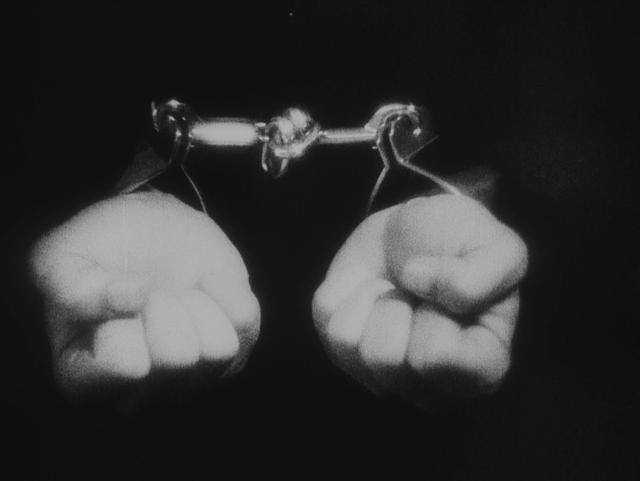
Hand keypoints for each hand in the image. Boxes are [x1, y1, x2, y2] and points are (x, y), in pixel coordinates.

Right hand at [30, 192, 259, 395]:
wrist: (148, 228)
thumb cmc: (100, 248)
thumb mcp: (62, 256)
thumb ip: (75, 287)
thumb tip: (132, 299)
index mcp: (85, 378)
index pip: (125, 364)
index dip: (127, 312)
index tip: (119, 289)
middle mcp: (140, 393)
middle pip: (178, 359)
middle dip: (166, 304)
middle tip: (152, 291)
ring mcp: (191, 379)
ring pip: (218, 349)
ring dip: (197, 302)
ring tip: (176, 293)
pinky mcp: (232, 354)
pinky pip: (245, 323)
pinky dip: (226, 289)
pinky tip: (202, 287)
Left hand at [312, 194, 526, 404]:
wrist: (417, 227)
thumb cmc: (463, 243)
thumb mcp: (500, 246)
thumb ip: (481, 273)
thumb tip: (417, 283)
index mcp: (481, 369)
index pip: (439, 361)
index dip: (437, 312)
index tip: (447, 295)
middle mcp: (431, 387)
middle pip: (388, 360)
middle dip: (402, 303)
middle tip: (420, 292)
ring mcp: (382, 375)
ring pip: (352, 345)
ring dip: (374, 296)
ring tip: (397, 290)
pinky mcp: (343, 352)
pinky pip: (328, 320)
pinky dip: (347, 288)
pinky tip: (372, 288)